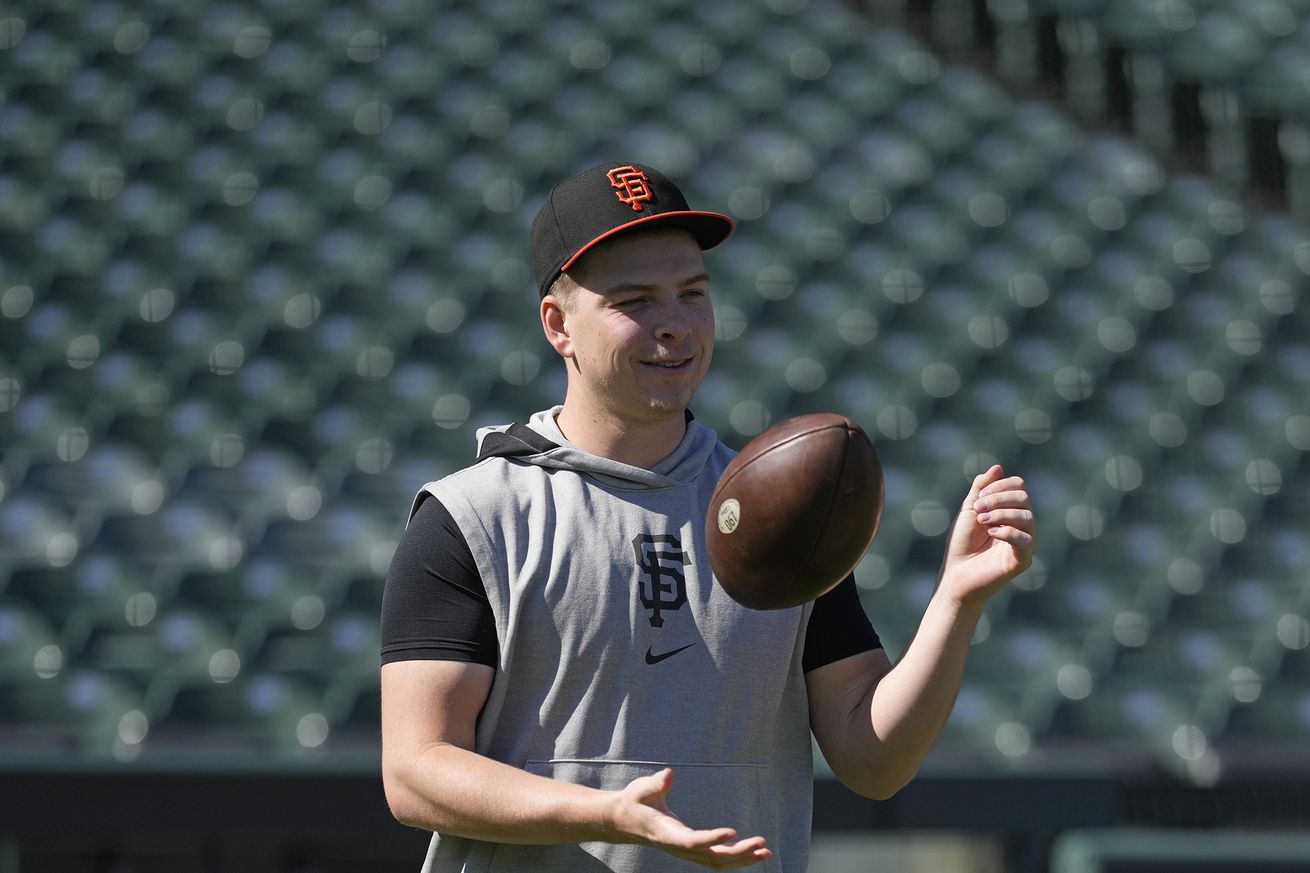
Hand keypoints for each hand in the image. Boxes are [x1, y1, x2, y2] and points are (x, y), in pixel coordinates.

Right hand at [608, 768, 771, 868]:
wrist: (624, 820)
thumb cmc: (635, 801)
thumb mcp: (641, 789)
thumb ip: (655, 784)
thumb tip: (668, 774)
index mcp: (667, 835)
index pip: (692, 842)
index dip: (711, 839)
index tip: (732, 832)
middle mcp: (679, 848)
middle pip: (712, 858)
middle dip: (738, 853)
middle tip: (761, 843)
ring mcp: (687, 852)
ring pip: (717, 863)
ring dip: (742, 859)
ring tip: (765, 851)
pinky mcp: (693, 851)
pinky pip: (717, 860)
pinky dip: (736, 858)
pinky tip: (754, 852)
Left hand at [938, 465, 1034, 609]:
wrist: (956, 574)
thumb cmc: (962, 543)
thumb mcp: (970, 510)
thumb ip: (982, 488)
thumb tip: (998, 467)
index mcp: (1011, 511)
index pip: (1018, 487)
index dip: (999, 486)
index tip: (978, 498)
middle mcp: (1022, 525)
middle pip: (1024, 498)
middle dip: (998, 499)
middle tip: (978, 510)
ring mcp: (1024, 543)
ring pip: (1027, 517)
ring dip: (1001, 514)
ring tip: (982, 522)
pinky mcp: (1022, 560)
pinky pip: (1026, 540)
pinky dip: (1008, 532)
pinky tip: (991, 532)